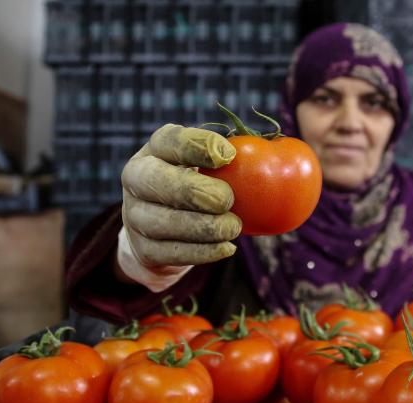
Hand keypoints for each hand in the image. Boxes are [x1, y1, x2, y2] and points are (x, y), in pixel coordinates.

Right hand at [120, 124, 241, 272]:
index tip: (229, 155)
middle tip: (226, 200)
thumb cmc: (199, 186)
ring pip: (162, 222)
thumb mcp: (208, 167)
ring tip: (233, 227)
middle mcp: (137, 178)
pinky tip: (227, 248)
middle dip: (194, 190)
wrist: (163, 230)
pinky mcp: (144, 248)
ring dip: (202, 227)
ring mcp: (135, 215)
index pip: (170, 140)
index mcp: (156, 150)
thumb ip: (230, 160)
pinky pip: (172, 253)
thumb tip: (277, 151)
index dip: (198, 146)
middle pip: (157, 181)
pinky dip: (203, 252)